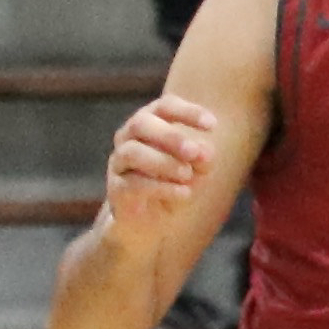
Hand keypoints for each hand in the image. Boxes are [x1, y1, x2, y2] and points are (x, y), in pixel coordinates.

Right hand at [100, 94, 221, 242]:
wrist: (149, 221)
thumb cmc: (174, 183)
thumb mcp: (196, 169)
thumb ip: (202, 158)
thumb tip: (205, 152)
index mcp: (151, 122)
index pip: (165, 106)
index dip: (188, 112)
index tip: (213, 126)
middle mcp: (129, 136)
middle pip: (141, 123)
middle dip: (170, 136)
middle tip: (194, 152)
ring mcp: (119, 162)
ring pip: (133, 152)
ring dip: (164, 162)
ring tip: (187, 175)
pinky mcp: (115, 189)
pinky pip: (133, 183)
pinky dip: (162, 188)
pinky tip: (184, 194)